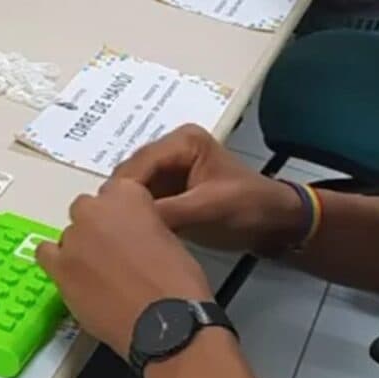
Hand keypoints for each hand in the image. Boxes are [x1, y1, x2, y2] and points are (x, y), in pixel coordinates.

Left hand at [36, 179, 212, 357]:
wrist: (164, 321)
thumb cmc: (177, 282)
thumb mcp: (168, 235)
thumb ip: (143, 222)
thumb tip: (132, 233)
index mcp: (126, 193)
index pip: (114, 192)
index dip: (121, 215)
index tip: (127, 230)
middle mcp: (95, 208)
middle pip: (86, 210)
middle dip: (98, 227)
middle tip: (115, 253)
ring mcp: (73, 237)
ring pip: (69, 234)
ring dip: (81, 247)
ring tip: (99, 274)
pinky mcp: (59, 267)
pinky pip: (45, 254)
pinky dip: (57, 261)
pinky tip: (73, 276)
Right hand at [112, 125, 304, 252]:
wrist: (275, 223)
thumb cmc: (249, 208)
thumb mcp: (210, 208)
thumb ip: (169, 211)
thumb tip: (126, 221)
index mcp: (183, 141)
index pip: (141, 162)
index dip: (123, 190)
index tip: (106, 218)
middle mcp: (170, 150)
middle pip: (131, 174)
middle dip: (118, 199)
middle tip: (103, 230)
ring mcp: (168, 171)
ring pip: (133, 189)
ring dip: (123, 209)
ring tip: (111, 235)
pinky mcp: (169, 192)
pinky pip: (143, 203)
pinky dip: (135, 217)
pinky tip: (125, 236)